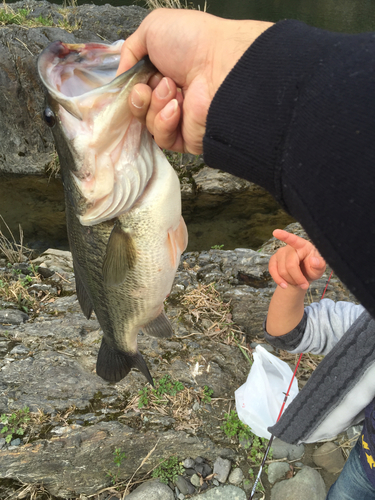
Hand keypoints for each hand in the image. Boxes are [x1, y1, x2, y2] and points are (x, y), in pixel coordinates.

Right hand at [117, 9, 272, 153]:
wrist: (219, 64)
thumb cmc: (190, 41)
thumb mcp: (152, 29)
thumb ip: (129, 51)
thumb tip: (122, 77)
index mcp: (162, 72)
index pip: (136, 89)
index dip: (130, 87)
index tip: (132, 80)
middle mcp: (170, 96)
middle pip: (138, 109)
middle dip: (138, 97)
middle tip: (148, 86)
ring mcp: (178, 119)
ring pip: (148, 124)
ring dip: (154, 105)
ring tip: (172, 89)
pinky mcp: (186, 138)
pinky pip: (163, 139)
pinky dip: (164, 122)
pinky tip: (176, 107)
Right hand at [269, 229, 326, 289]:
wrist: (303, 276)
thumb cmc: (313, 269)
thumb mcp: (320, 268)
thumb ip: (320, 265)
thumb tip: (314, 260)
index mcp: (303, 245)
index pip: (294, 240)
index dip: (284, 236)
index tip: (276, 232)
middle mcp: (290, 247)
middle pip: (290, 265)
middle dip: (297, 278)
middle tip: (304, 285)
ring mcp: (280, 253)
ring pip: (281, 270)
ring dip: (290, 281)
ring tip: (298, 282)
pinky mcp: (274, 260)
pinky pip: (272, 270)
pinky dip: (278, 280)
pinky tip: (284, 285)